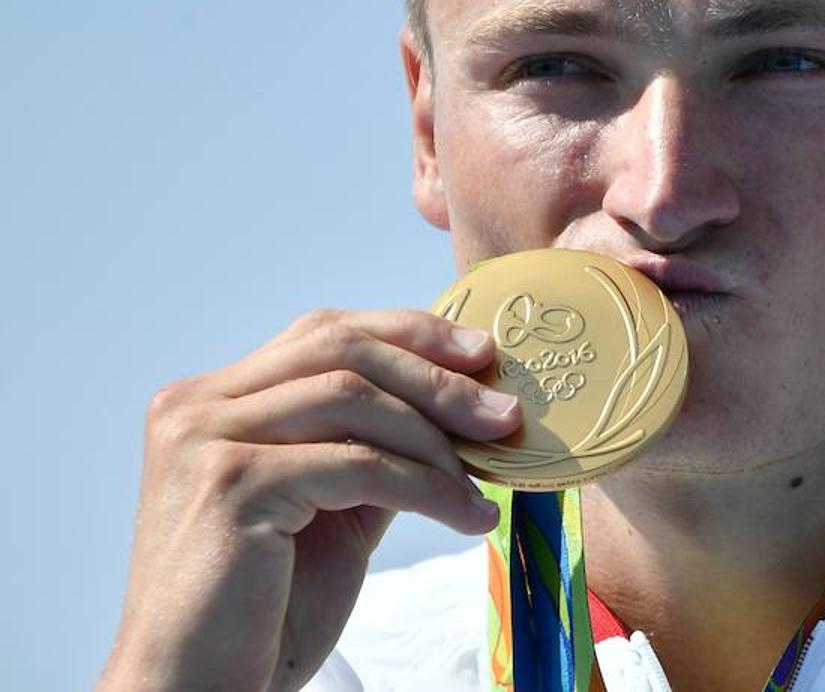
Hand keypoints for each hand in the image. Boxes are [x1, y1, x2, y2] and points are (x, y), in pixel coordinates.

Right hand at [96, 308, 519, 691]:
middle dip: (437, 376)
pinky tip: (465, 515)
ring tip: (488, 479)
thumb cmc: (263, 609)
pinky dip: (425, 486)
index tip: (482, 354)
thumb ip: (372, 451)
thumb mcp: (331, 509)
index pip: (326, 334)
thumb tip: (460, 413)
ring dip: (437, 438)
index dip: (411, 335)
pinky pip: (357, 464)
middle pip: (342, 350)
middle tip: (505, 413)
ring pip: (354, 399)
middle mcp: (199, 405)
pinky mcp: (232, 484)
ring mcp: (207, 439)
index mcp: (214, 399)